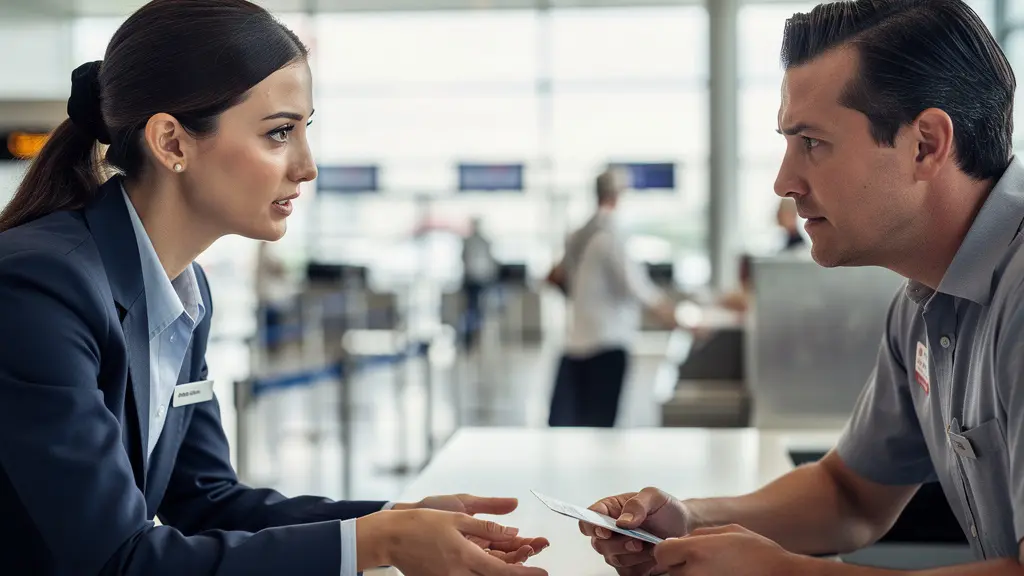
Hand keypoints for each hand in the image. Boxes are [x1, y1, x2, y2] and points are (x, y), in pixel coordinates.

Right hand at [358, 509, 548, 575]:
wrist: (391, 537)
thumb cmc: (422, 523)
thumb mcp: (457, 517)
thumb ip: (487, 526)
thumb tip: (513, 531)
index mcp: (465, 556)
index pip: (502, 570)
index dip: (525, 573)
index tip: (543, 572)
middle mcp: (459, 573)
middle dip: (516, 571)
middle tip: (533, 560)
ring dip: (499, 570)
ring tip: (518, 555)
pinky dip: (482, 570)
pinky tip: (490, 561)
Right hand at [580, 488, 692, 575]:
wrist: (683, 527)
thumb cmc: (665, 509)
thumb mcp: (654, 497)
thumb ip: (637, 504)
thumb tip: (622, 521)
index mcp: (609, 510)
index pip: (587, 519)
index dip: (592, 526)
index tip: (606, 530)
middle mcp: (609, 532)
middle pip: (598, 544)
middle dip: (618, 544)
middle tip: (638, 541)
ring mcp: (618, 550)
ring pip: (613, 559)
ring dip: (633, 555)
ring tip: (650, 546)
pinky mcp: (629, 567)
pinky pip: (627, 572)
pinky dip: (641, 566)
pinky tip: (652, 555)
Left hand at [654, 524, 795, 575]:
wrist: (780, 575)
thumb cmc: (757, 553)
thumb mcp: (728, 531)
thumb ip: (698, 534)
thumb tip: (678, 540)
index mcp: (696, 551)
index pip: (661, 552)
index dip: (669, 550)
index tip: (680, 551)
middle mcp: (694, 573)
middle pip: (668, 569)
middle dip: (679, 564)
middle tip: (702, 562)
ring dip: (689, 575)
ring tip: (713, 571)